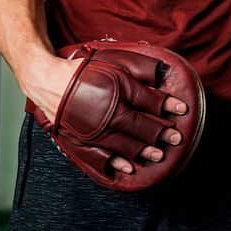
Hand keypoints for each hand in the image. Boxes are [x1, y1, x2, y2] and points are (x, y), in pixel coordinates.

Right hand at [24, 41, 205, 191]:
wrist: (47, 79)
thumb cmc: (83, 69)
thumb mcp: (114, 62)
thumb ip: (139, 68)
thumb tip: (164, 72)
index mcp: (119, 92)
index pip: (151, 102)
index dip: (169, 106)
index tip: (183, 110)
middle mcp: (108, 113)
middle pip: (142, 127)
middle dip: (163, 133)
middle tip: (177, 139)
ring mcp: (94, 130)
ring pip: (125, 145)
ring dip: (144, 151)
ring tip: (159, 155)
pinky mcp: (80, 140)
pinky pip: (100, 157)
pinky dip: (115, 164)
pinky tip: (128, 168)